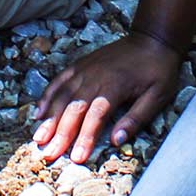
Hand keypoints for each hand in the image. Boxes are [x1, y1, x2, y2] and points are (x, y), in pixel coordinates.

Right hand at [31, 32, 184, 162]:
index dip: (84, 138)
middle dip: (60, 133)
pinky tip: (39, 112)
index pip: (95, 117)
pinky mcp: (80, 64)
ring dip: (49, 117)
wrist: (152, 38)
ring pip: (62, 95)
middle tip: (48, 154)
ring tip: (38, 137)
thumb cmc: (158, 69)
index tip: (76, 158)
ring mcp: (84, 69)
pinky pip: (59, 80)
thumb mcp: (158, 95)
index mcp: (115, 86)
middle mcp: (95, 77)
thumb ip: (137, 118)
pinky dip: (47, 96)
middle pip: (73, 108)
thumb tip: (117, 141)